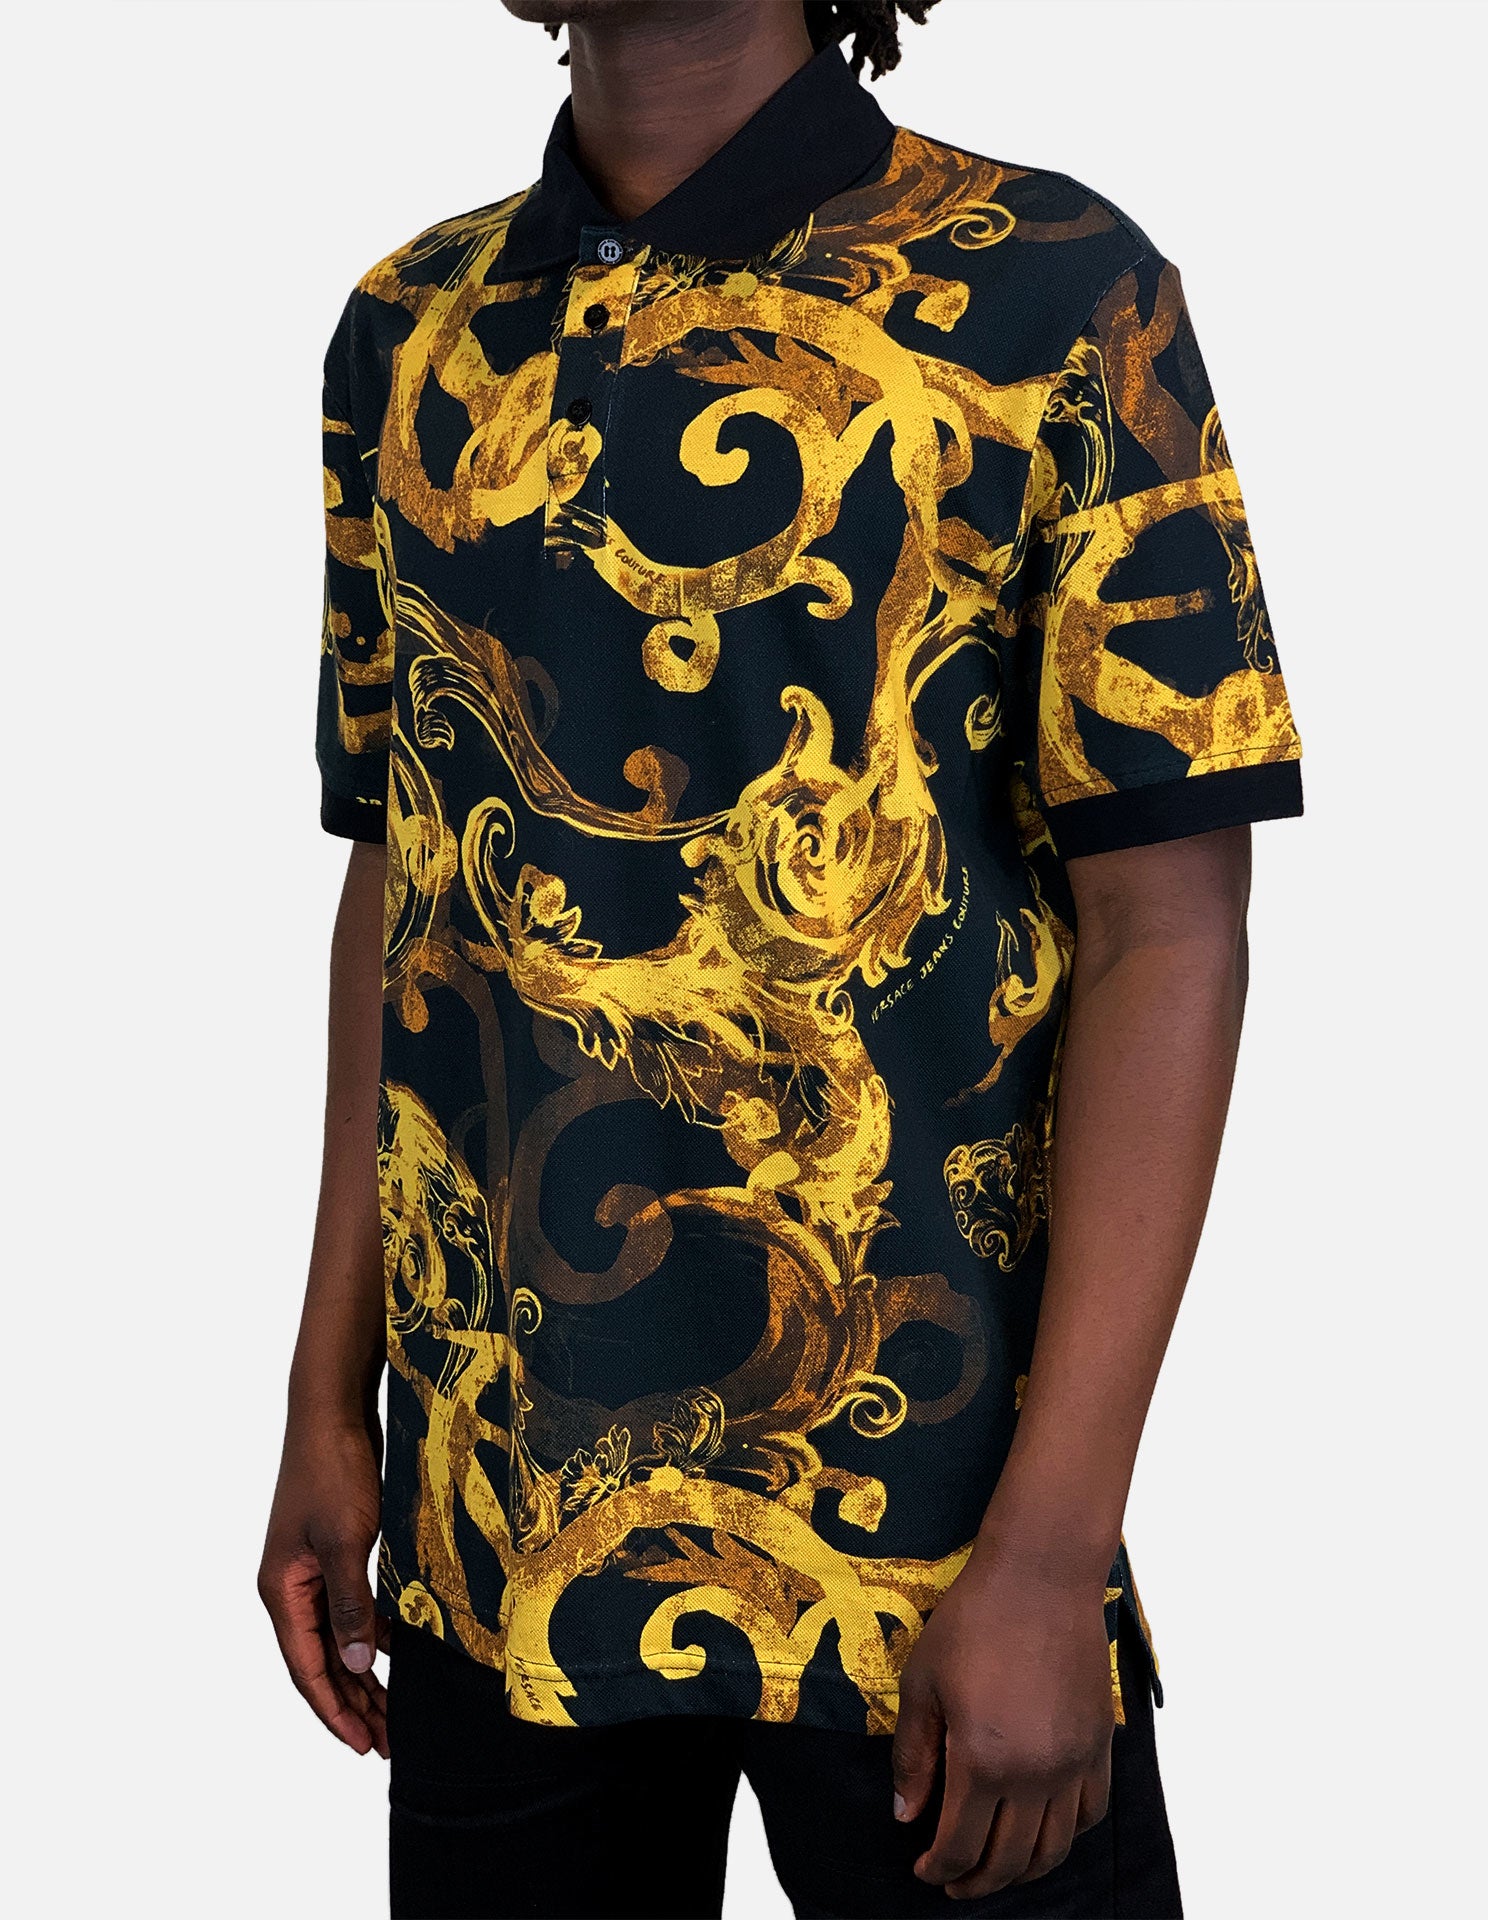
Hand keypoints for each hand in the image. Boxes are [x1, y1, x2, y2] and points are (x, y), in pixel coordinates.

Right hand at [258, 1418, 389, 1757]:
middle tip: (388, 1741)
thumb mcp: (346, 1540)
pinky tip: (397, 1649)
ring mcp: (310, 1570)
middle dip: (354, 1702)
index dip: (335, 1710)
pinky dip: (371, 1633)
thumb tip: (358, 1664)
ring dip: (363, 1673)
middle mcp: (291, 1587)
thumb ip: (351, 1604)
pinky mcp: (333, 1551)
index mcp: (282, 1591)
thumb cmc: (333, 1471)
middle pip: (321, 1661)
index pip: (307, 1669)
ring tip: (394, 1710)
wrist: (331, 1412)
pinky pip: (349, 1608)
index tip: (362, 1746)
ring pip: (337, 1638)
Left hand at [891, 1543, 1114, 1898]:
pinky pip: (1090, 1812)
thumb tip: (906, 1816)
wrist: (1040, 1577)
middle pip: (1009, 1860)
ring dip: (1023, 1870)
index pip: (960, 1845)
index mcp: (983, 1762)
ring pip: (1054, 1848)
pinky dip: (1067, 1836)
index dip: (938, 1868)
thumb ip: (914, 1756)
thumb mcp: (923, 1683)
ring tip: (996, 1868)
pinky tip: (1044, 1830)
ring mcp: (1073, 1763)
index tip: (923, 1869)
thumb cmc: (973, 1621)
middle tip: (953, 1882)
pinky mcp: (1099, 1744)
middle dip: (976, 1882)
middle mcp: (1035, 1775)